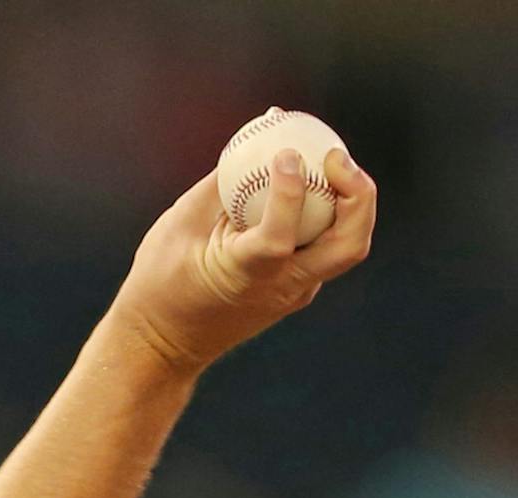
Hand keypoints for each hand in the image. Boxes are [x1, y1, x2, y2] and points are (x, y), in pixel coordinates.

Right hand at [109, 147, 376, 376]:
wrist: (162, 347)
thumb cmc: (160, 285)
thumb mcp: (179, 227)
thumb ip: (223, 182)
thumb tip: (262, 130)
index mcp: (244, 277)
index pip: (281, 235)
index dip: (291, 190)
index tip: (285, 152)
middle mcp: (281, 289)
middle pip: (349, 244)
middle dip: (357, 194)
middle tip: (335, 156)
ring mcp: (294, 294)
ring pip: (347, 244)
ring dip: (349, 200)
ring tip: (328, 163)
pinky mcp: (297, 290)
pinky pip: (325, 245)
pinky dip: (327, 211)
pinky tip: (311, 184)